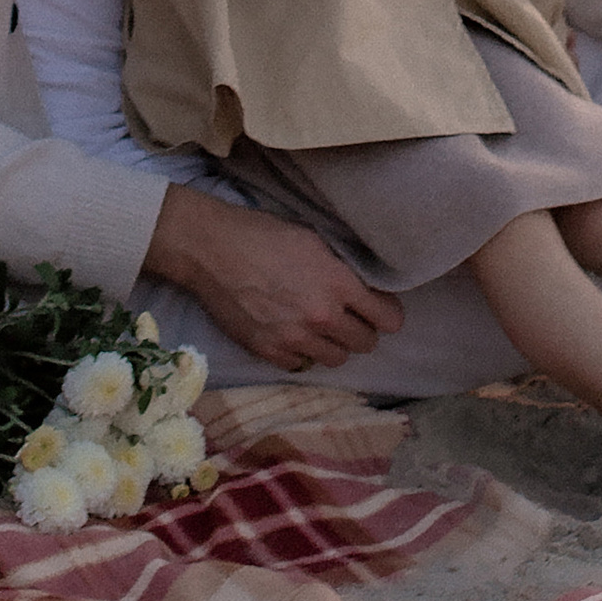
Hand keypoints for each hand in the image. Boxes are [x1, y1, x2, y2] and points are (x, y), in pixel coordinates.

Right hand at [142, 188, 405, 372]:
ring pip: (336, 359)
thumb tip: (363, 288)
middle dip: (362, 330)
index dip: (387, 314)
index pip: (387, 318)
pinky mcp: (269, 352)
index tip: (382, 311)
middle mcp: (322, 316)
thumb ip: (341, 269)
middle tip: (350, 318)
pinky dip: (301, 354)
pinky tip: (292, 333)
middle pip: (366, 343)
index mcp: (338, 283)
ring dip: (333, 345)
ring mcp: (295, 339)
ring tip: (320, 328)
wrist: (213, 250)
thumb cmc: (263, 235)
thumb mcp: (313, 240)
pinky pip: (301, 365)